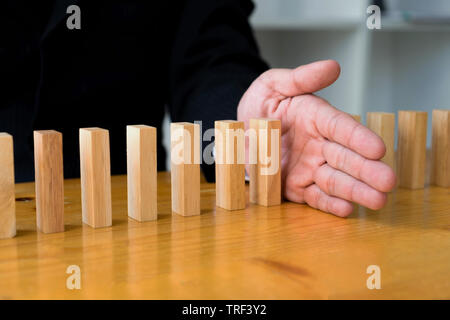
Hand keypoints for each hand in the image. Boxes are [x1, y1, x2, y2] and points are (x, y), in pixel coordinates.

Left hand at [237, 60, 395, 216]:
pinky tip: (347, 210)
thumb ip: (301, 78)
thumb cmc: (260, 105)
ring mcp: (309, 168)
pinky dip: (330, 205)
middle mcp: (319, 144)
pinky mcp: (298, 187)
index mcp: (317, 117)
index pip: (341, 127)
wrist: (238, 131)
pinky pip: (314, 197)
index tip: (378, 148)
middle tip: (389, 181)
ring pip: (336, 180)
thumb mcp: (274, 85)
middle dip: (368, 170)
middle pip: (346, 158)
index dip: (359, 137)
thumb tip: (332, 66)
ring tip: (378, 200)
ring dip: (356, 191)